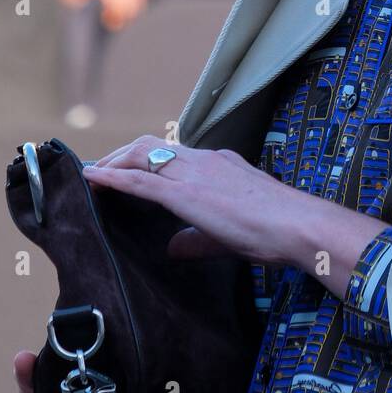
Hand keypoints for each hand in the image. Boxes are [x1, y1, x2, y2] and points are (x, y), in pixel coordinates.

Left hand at [81, 133, 310, 265]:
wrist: (297, 225)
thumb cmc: (278, 229)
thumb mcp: (232, 231)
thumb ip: (199, 237)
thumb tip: (173, 246)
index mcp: (220, 165)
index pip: (175, 153)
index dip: (145, 158)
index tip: (126, 167)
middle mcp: (205, 161)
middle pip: (152, 146)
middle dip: (122, 154)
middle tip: (101, 169)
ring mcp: (196, 173)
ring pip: (143, 155)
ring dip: (114, 162)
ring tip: (94, 175)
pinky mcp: (188, 194)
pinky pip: (142, 181)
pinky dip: (114, 177)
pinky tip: (95, 179)